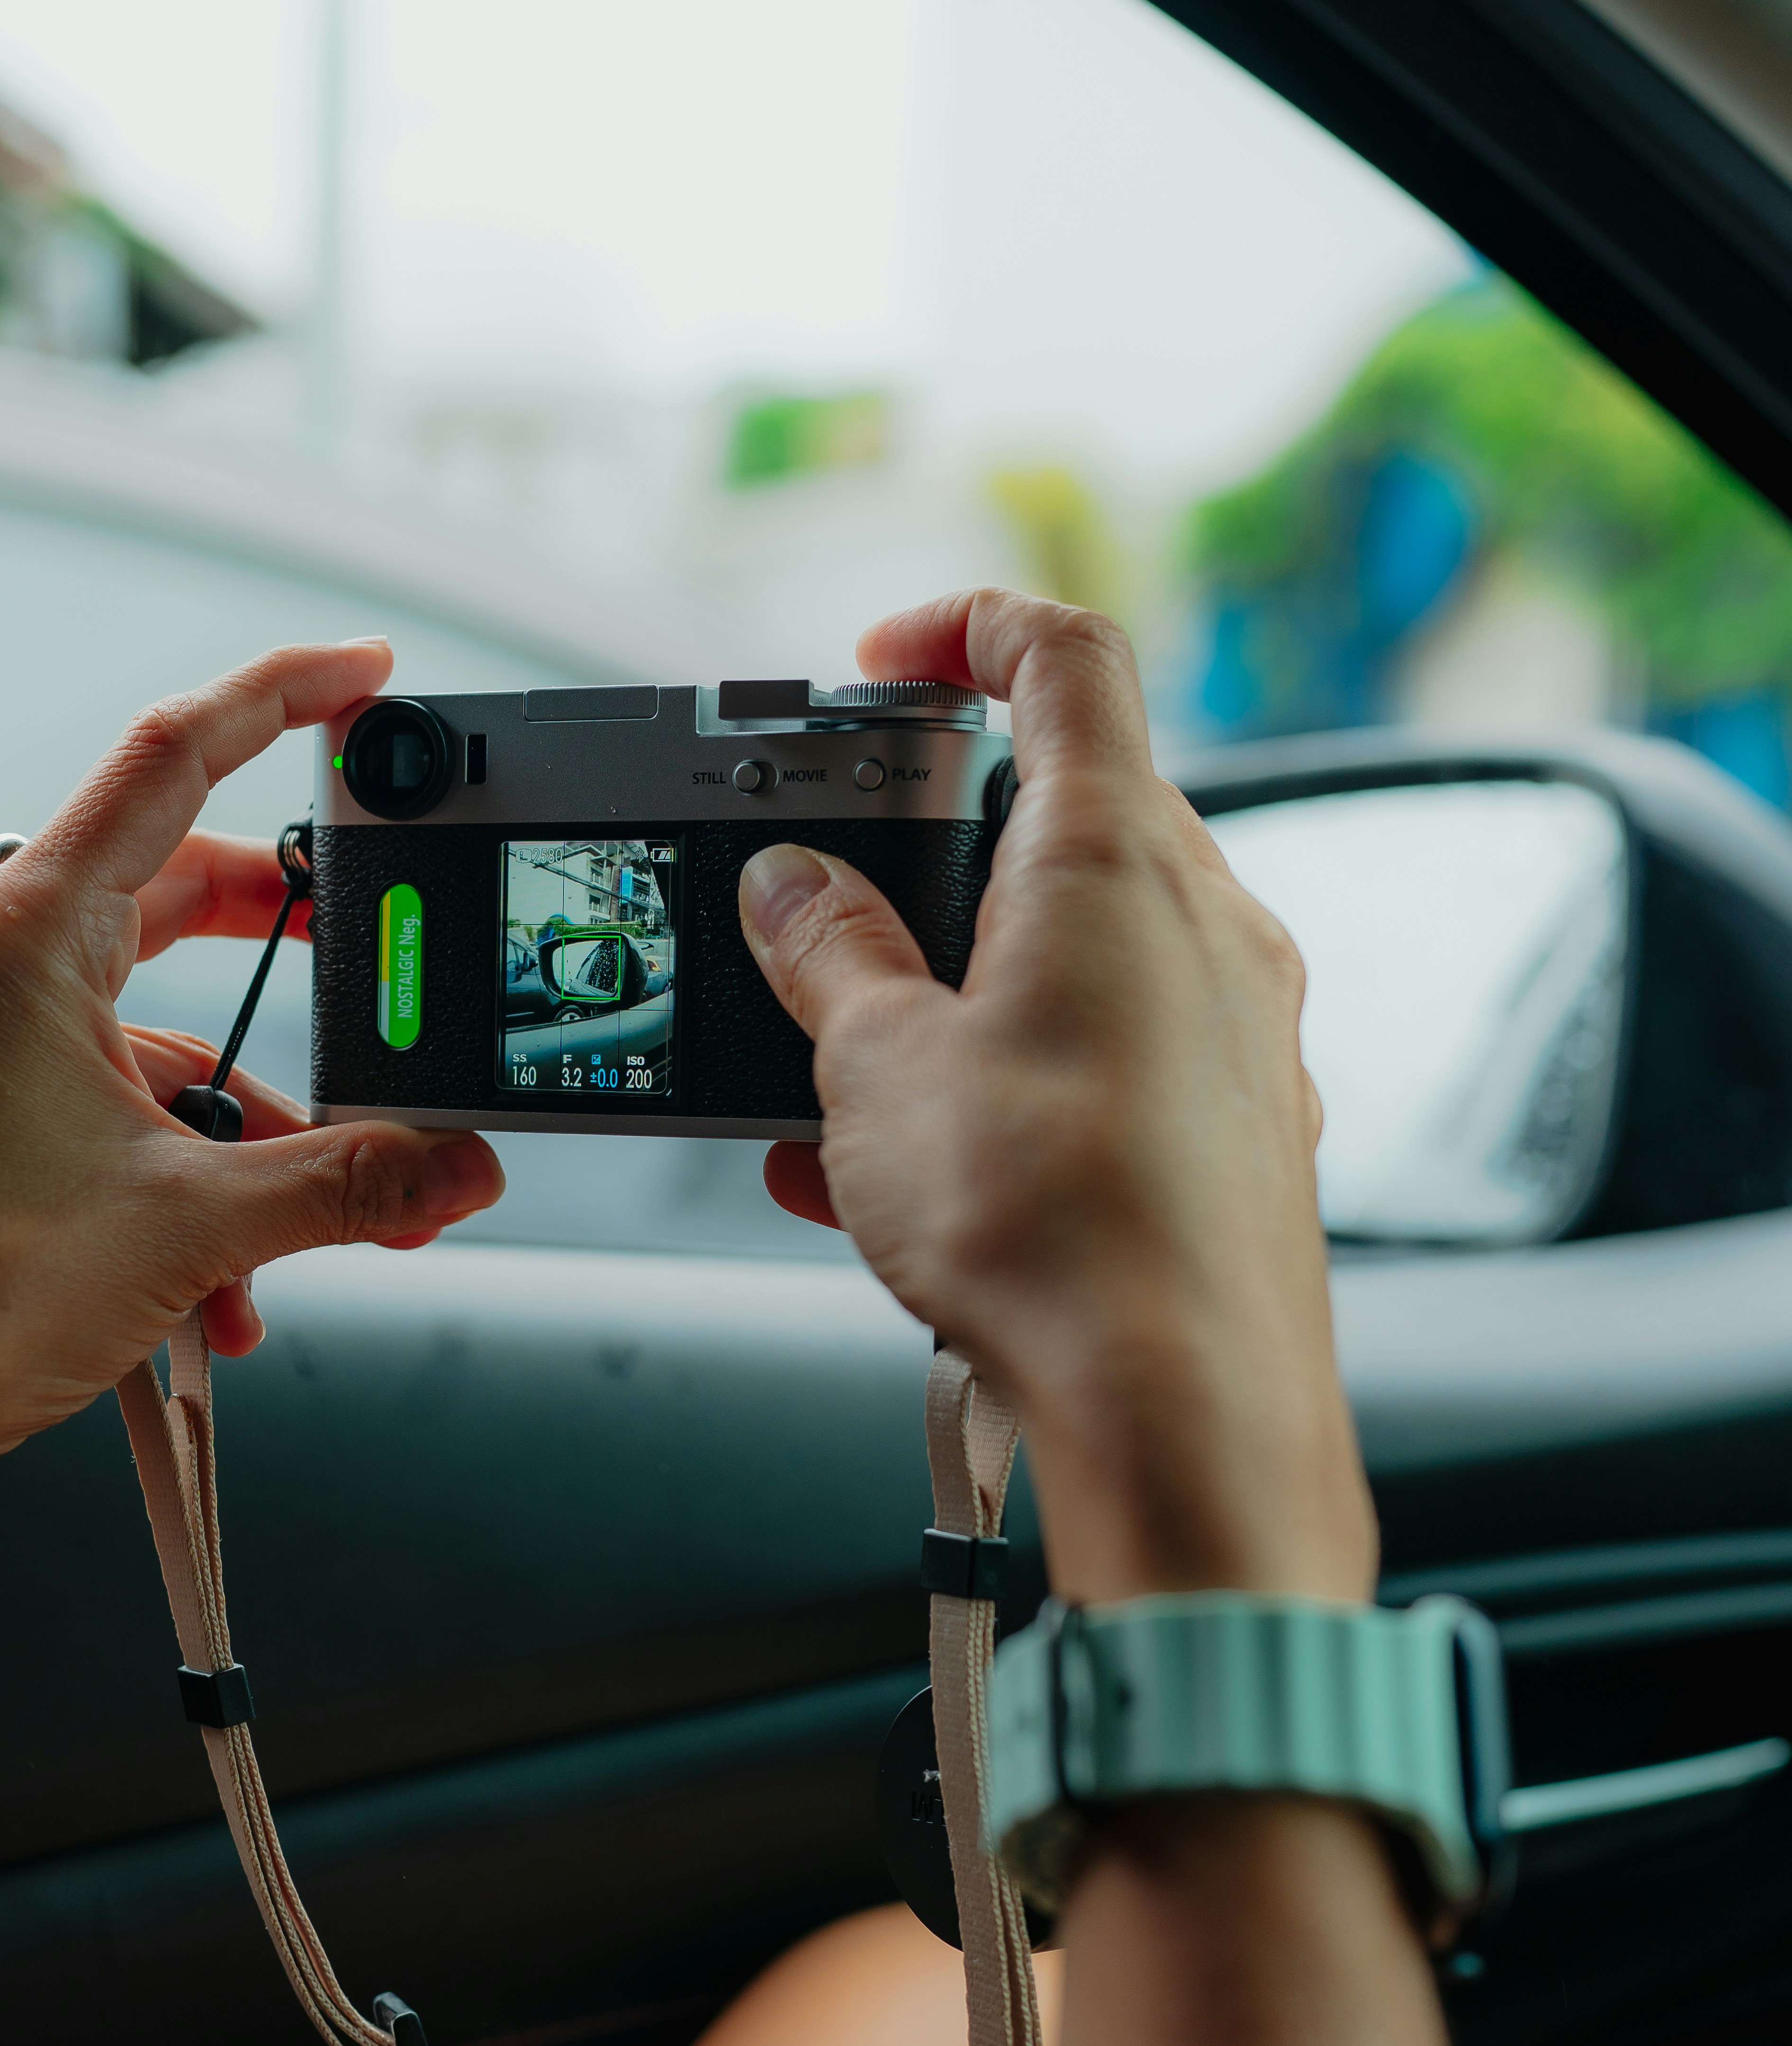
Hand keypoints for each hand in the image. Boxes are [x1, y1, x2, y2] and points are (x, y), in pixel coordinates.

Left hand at [0, 644, 502, 1545]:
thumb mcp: (197, 1228)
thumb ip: (354, 1184)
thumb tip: (460, 1167)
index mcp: (24, 936)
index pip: (173, 757)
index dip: (281, 697)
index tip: (362, 673)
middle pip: (172, 890)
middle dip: (287, 949)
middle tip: (373, 964)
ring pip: (146, 1024)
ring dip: (242, 1119)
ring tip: (305, 1220)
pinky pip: (102, 1096)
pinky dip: (178, 1165)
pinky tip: (221, 1279)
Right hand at [739, 589, 1370, 1605]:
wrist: (1184, 1418)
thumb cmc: (1055, 1229)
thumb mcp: (877, 1066)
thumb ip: (828, 959)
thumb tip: (796, 895)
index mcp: (1118, 858)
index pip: (1066, 655)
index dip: (971, 627)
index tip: (891, 658)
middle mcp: (1209, 924)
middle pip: (1073, 813)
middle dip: (940, 849)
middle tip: (841, 908)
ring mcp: (1244, 1031)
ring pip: (1087, 953)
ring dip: (962, 988)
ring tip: (849, 1084)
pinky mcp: (1248, 1131)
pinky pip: (1118, 1059)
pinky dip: (1015, 1079)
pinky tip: (914, 1176)